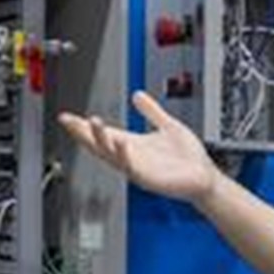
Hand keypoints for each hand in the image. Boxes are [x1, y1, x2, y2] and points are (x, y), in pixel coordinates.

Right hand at [59, 91, 218, 204]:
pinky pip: (131, 167)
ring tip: (90, 122)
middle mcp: (132, 157)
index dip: (85, 126)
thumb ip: (151, 111)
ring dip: (100, 140)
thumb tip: (137, 95)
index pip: (103, 133)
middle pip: (99, 145)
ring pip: (111, 155)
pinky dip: (124, 155)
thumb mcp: (167, 126)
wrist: (205, 178)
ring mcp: (138, 169)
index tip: (68, 117)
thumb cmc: (189, 159)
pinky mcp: (149, 178)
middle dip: (83, 133)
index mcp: (134, 145)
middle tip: (68, 120)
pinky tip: (120, 142)